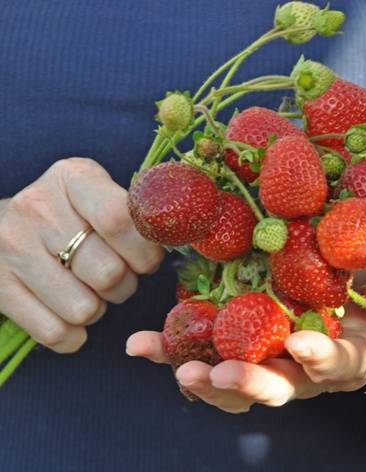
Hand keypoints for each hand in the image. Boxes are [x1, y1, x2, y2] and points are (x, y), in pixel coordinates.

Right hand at [0, 158, 163, 352]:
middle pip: (108, 273)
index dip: (146, 251)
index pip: (120, 220)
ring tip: (89, 289)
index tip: (149, 260)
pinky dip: (74, 335)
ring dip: (99, 309)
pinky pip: (56, 333)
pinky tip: (69, 313)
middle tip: (118, 276)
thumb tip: (181, 236)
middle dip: (126, 285)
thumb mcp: (98, 194)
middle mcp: (37, 208)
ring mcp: (11, 249)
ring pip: (84, 309)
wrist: (0, 226)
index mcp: (72, 178)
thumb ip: (133, 212)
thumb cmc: (68, 213)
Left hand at [126, 278, 365, 412]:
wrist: (357, 302)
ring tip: (155, 358)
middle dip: (246, 382)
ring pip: (230, 376)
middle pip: (273, 384)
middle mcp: (302, 366)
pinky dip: (171, 348)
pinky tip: (139, 344)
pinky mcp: (241, 338)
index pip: (332, 365)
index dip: (318, 359)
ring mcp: (268, 355)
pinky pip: (203, 348)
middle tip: (214, 375)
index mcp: (343, 357)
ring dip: (195, 371)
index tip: (301, 345)